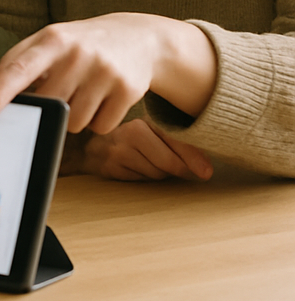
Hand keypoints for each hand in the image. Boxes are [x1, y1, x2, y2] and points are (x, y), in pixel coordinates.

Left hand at [0, 13, 216, 132]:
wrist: (139, 38)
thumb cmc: (80, 44)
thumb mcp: (50, 40)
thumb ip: (18, 61)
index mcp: (52, 39)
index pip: (18, 68)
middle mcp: (78, 53)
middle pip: (47, 103)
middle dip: (49, 105)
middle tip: (61, 89)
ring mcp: (105, 71)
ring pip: (73, 122)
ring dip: (75, 115)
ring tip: (85, 89)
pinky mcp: (127, 90)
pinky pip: (100, 127)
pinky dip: (98, 119)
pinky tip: (105, 96)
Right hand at [77, 120, 212, 180]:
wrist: (94, 146)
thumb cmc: (134, 143)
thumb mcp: (156, 135)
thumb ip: (180, 145)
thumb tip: (206, 169)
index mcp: (148, 120)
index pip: (175, 138)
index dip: (193, 156)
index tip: (207, 172)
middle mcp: (132, 130)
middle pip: (168, 161)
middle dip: (179, 170)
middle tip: (188, 173)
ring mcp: (120, 148)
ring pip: (155, 173)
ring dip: (159, 175)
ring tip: (150, 165)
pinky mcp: (111, 165)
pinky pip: (139, 180)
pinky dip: (142, 179)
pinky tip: (135, 169)